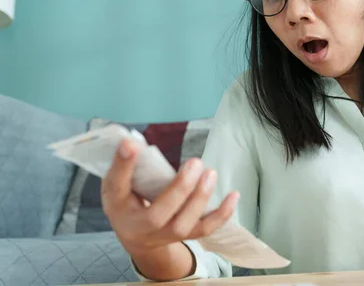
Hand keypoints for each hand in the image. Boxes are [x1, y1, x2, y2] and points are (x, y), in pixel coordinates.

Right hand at [101, 138, 238, 257]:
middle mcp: (140, 226)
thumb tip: (134, 140)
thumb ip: (125, 164)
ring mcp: (164, 235)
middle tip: (195, 162)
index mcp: (117, 206)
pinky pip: (205, 229)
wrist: (136, 236)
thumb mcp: (119, 183)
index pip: (116, 186)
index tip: (130, 144)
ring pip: (184, 224)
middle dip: (179, 189)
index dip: (123, 165)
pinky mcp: (185, 236)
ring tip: (211, 173)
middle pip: (158, 214)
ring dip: (200, 199)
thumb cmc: (127, 201)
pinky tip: (234, 195)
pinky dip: (222, 214)